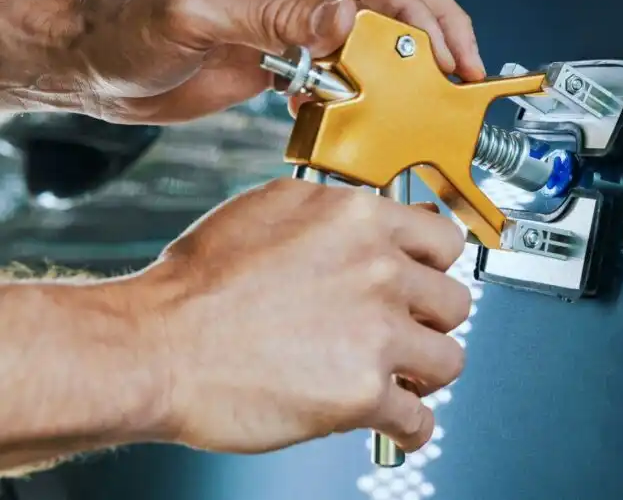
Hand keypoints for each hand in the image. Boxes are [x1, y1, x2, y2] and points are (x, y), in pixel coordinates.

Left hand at [70, 0, 484, 123]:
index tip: (448, 52)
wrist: (95, 66)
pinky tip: (370, 110)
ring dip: (404, 65)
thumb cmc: (128, 26)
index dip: (420, 14)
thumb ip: (274, 17)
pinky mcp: (285, 56)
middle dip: (433, 33)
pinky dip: (363, 89)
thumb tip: (347, 17)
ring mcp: (293, 20)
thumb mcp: (197, 16)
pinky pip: (342, 67)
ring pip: (373, 34)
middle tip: (465, 71)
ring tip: (432, 96)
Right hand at [137, 177, 470, 453]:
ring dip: (427, 371)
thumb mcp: (268, 208)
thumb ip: (330, 209)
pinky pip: (417, 417)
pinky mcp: (363, 392)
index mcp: (360, 220)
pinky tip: (399, 423)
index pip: (443, 239)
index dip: (435, 265)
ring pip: (447, 358)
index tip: (431, 277)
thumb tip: (362, 216)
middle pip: (453, 300)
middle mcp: (379, 271)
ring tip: (407, 375)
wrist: (157, 346)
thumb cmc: (197, 283)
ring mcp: (376, 332)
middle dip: (432, 318)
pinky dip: (411, 426)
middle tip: (412, 328)